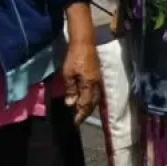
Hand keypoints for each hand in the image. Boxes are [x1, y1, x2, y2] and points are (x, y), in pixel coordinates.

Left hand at [59, 2, 99, 123]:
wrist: (84, 42)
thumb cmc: (74, 57)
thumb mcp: (68, 74)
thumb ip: (71, 89)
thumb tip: (71, 103)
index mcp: (89, 84)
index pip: (86, 104)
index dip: (80, 114)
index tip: (75, 122)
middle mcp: (96, 84)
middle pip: (93, 102)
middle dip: (86, 112)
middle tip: (78, 119)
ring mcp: (98, 79)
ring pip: (95, 97)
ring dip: (89, 106)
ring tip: (81, 111)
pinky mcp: (96, 75)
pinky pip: (95, 92)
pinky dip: (90, 99)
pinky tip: (85, 99)